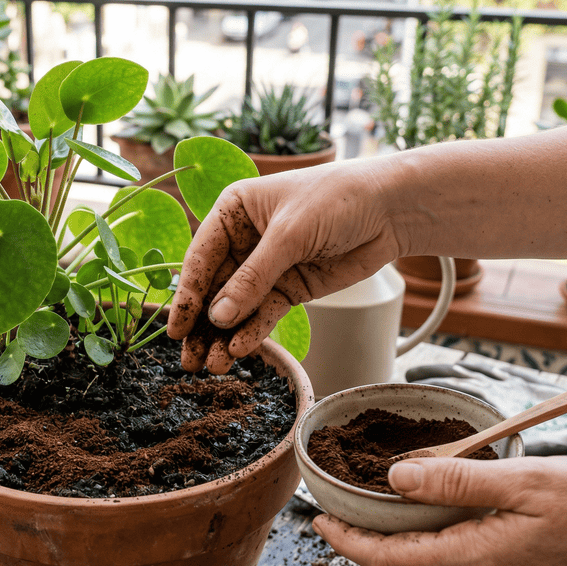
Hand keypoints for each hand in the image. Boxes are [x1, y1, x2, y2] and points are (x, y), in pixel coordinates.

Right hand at [166, 162, 402, 372]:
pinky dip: (253, 334)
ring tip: (212, 366)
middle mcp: (244, 241)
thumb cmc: (337, 198)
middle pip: (214, 289)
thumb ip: (253, 277)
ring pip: (237, 308)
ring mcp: (268, 267)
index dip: (186, 294)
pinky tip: (239, 351)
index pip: (200, 257)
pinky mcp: (290, 289)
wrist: (391, 209)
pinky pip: (265, 314)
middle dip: (202, 325)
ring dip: (224, 337)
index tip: (175, 327)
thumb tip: (219, 317)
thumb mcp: (289, 234)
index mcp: (233, 212)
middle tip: (188, 360)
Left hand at [312, 456, 566, 565]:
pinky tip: (449, 522)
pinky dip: (444, 550)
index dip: (349, 541)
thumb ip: (458, 481)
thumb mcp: (528, 480)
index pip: (391, 559)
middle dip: (370, 545)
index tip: (318, 523)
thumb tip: (396, 480)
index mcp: (480, 560)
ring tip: (387, 513)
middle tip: (344, 513)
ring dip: (407, 548)